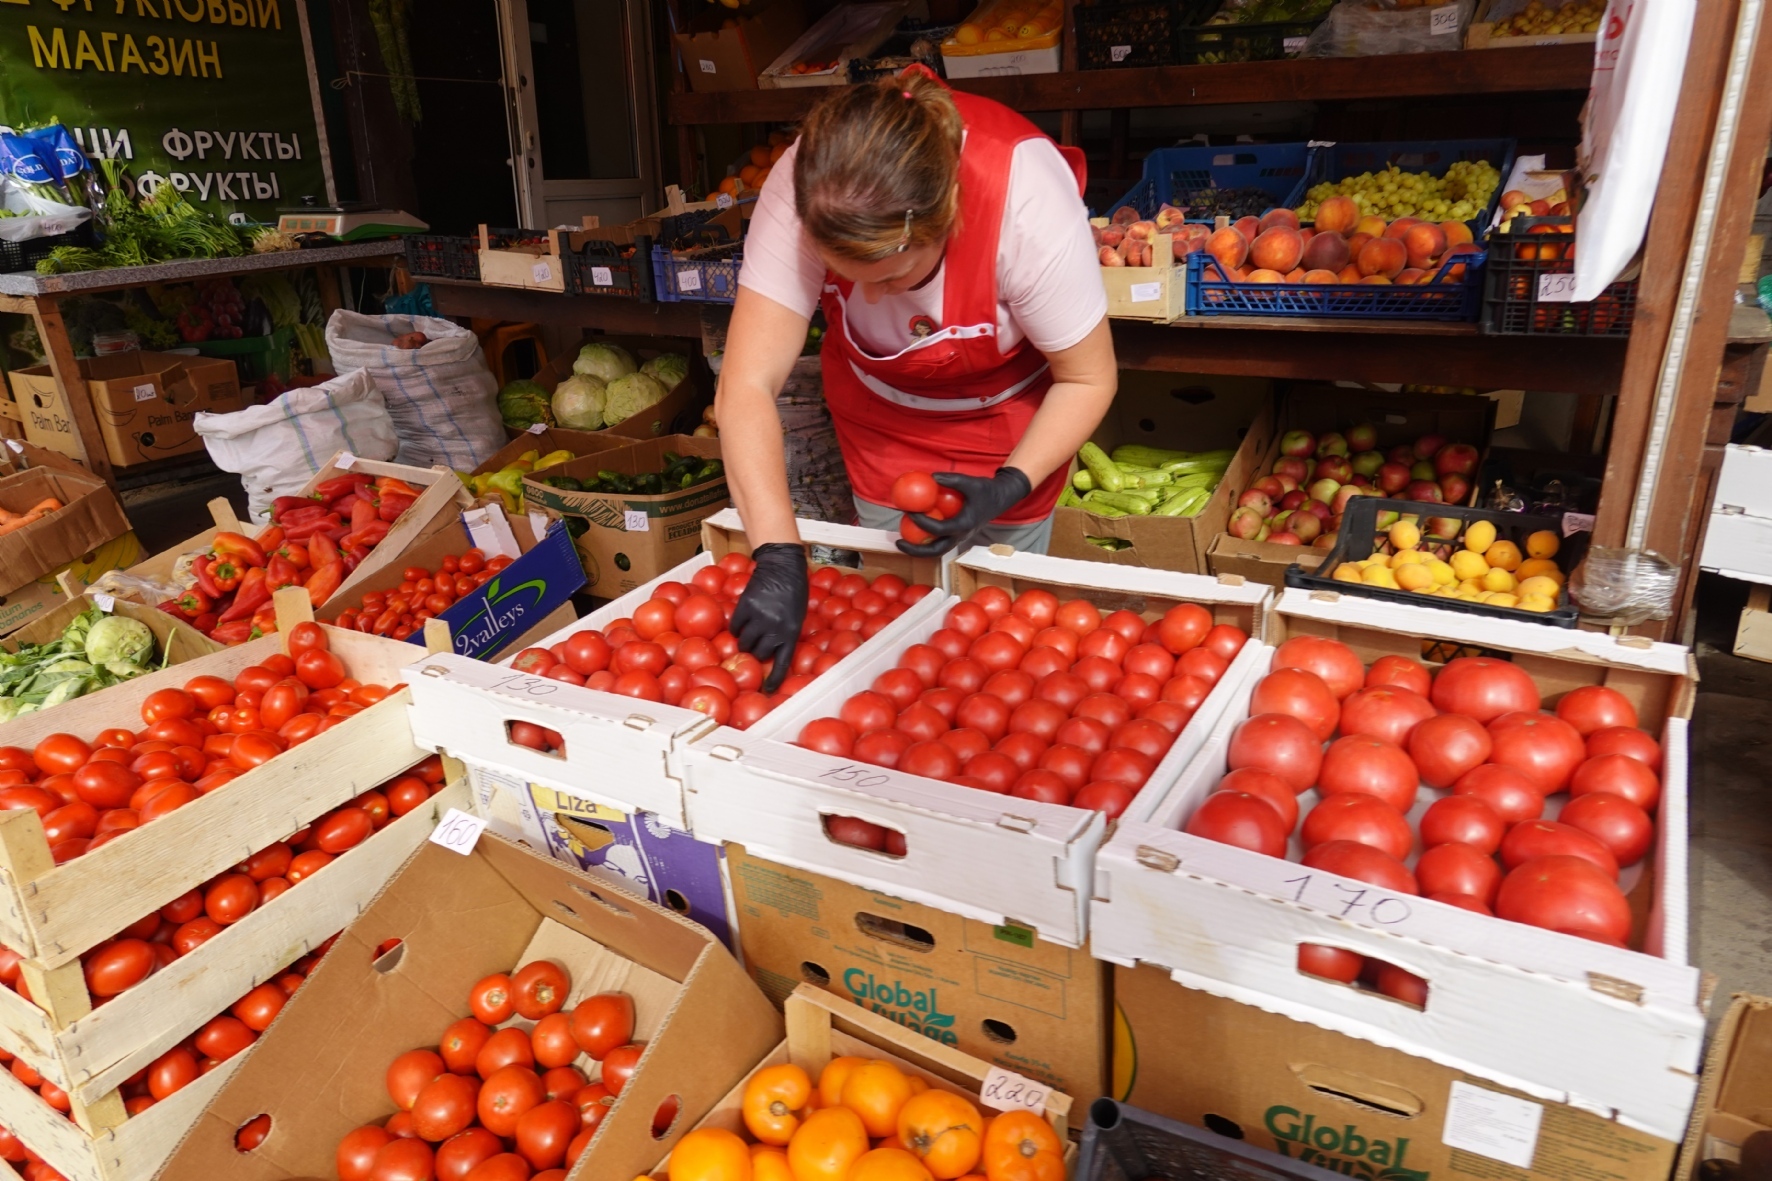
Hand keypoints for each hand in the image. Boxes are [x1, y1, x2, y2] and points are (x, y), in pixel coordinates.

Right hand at [728, 542, 807, 692]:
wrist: (782, 566)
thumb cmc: (794, 591)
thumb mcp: (797, 615)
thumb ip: (787, 633)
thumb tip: (773, 651)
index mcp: (792, 632)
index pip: (783, 662)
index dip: (774, 679)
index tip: (767, 691)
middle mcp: (775, 628)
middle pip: (759, 654)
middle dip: (757, 652)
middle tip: (756, 644)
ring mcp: (759, 618)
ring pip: (744, 643)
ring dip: (745, 640)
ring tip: (748, 632)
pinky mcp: (745, 607)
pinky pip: (735, 626)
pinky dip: (736, 626)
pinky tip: (742, 620)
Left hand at [897, 467, 1032, 556]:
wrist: (1000, 498)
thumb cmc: (986, 490)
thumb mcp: (971, 482)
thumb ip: (952, 479)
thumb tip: (932, 477)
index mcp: (964, 525)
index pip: (939, 529)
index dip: (922, 522)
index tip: (910, 512)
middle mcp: (961, 535)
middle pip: (936, 551)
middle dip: (915, 550)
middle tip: (898, 543)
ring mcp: (959, 538)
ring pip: (936, 551)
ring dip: (918, 549)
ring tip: (900, 542)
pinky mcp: (957, 535)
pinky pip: (939, 542)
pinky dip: (925, 540)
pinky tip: (912, 530)